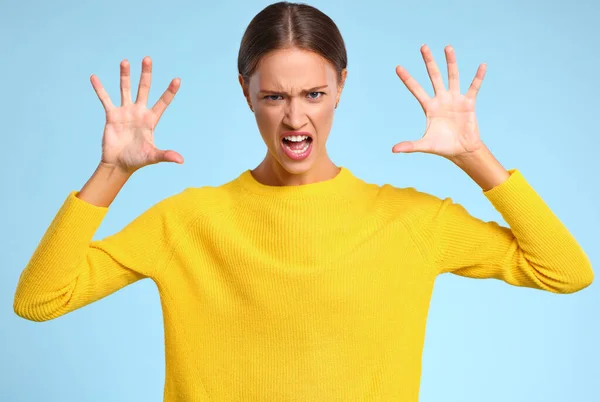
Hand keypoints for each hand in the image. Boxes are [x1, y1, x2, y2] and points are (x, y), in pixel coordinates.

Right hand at [90, 56, 182, 173]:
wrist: (118, 164)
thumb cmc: (137, 160)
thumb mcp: (152, 156)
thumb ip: (166, 155)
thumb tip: (181, 160)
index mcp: (151, 119)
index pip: (163, 102)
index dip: (170, 92)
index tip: (177, 80)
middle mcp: (139, 112)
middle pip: (144, 89)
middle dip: (146, 74)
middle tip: (147, 59)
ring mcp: (125, 112)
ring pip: (125, 89)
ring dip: (125, 76)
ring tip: (125, 61)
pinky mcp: (111, 115)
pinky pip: (105, 99)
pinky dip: (100, 89)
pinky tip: (94, 77)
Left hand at [392, 44, 486, 160]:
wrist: (461, 151)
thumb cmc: (442, 146)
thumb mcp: (425, 145)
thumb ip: (410, 145)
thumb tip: (393, 150)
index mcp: (429, 107)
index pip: (416, 89)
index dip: (407, 79)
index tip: (397, 67)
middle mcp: (441, 99)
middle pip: (434, 76)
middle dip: (429, 62)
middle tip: (423, 46)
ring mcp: (455, 99)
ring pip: (452, 76)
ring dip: (451, 62)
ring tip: (447, 47)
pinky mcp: (469, 103)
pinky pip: (474, 87)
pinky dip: (478, 77)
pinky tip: (482, 65)